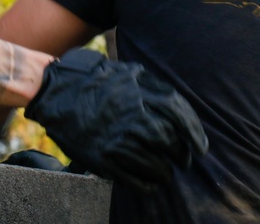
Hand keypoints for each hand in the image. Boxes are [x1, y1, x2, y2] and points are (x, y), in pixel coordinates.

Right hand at [24, 48, 207, 190]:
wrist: (58, 89)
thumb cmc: (99, 80)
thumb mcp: (132, 74)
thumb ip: (157, 90)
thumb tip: (182, 112)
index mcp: (144, 94)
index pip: (180, 117)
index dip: (195, 135)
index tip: (200, 148)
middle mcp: (133, 117)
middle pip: (171, 143)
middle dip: (181, 155)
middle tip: (183, 160)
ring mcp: (117, 139)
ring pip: (156, 164)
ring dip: (166, 172)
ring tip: (167, 173)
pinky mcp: (103, 158)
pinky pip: (134, 179)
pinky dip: (148, 185)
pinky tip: (152, 183)